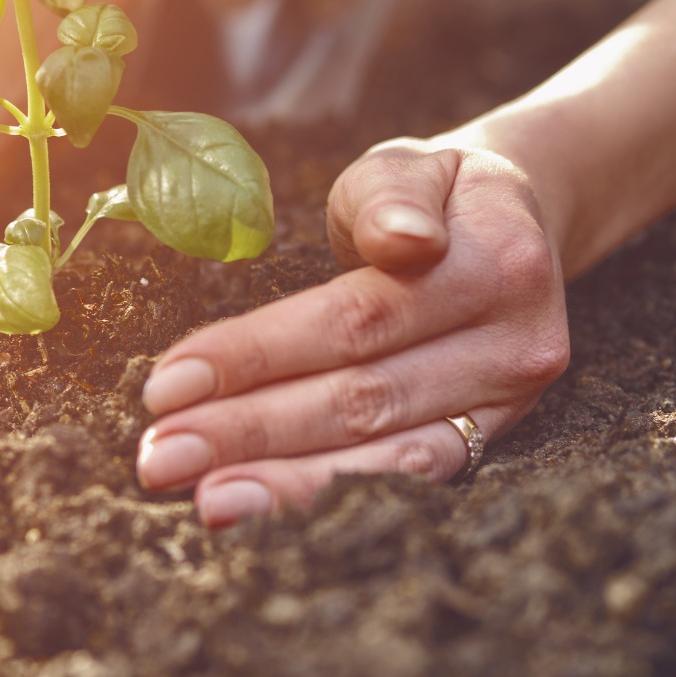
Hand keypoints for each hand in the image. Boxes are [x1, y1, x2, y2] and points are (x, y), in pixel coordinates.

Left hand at [135, 136, 571, 526]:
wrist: (507, 226)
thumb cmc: (428, 196)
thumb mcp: (407, 166)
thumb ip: (392, 197)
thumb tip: (405, 239)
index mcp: (495, 262)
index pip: (354, 319)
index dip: (256, 354)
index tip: (167, 383)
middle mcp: (513, 344)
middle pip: (361, 398)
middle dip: (250, 432)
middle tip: (161, 458)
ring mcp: (508, 403)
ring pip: (386, 457)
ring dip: (286, 484)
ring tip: (204, 500)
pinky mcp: (490, 439)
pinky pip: (408, 481)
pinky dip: (332, 497)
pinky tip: (264, 510)